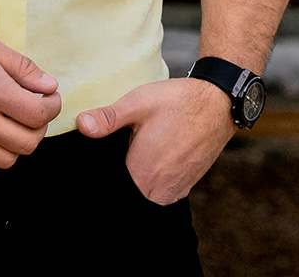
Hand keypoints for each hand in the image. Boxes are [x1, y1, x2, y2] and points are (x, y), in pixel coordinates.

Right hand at [0, 22, 61, 175]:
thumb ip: (22, 68)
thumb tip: (50, 86)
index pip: (37, 114)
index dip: (52, 107)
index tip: (49, 98)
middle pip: (27, 143)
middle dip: (39, 127)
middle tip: (34, 111)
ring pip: (6, 160)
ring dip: (16, 144)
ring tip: (11, 123)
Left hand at [77, 78, 235, 203]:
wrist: (217, 105)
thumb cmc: (177, 102)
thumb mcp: (138, 103)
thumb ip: (108, 118)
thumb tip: (81, 125)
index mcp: (141, 174)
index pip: (113, 189)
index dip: (102, 179)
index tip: (98, 165)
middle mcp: (158, 191)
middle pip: (128, 195)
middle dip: (118, 182)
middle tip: (118, 153)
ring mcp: (174, 191)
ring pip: (144, 196)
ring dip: (135, 183)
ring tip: (133, 155)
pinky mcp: (185, 187)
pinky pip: (160, 193)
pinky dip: (151, 182)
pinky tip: (149, 158)